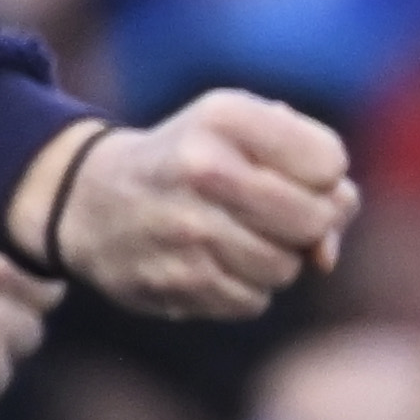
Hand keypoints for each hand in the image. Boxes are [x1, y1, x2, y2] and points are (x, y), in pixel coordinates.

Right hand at [39, 90, 359, 314]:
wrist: (90, 200)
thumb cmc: (194, 165)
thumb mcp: (245, 138)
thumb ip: (314, 180)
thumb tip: (325, 257)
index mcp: (224, 118)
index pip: (329, 162)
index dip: (323, 177)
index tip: (288, 174)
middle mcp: (203, 169)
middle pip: (314, 219)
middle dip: (307, 225)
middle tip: (270, 215)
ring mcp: (187, 229)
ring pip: (286, 267)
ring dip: (274, 261)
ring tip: (232, 236)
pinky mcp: (177, 280)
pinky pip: (252, 301)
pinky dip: (242, 288)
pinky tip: (209, 262)